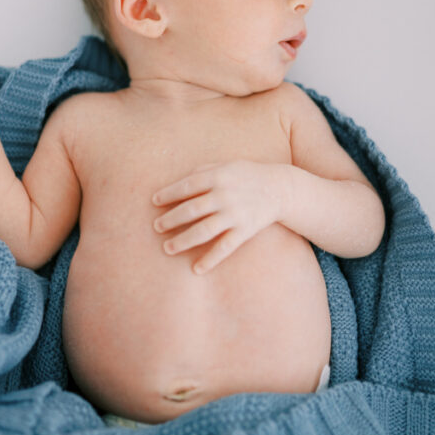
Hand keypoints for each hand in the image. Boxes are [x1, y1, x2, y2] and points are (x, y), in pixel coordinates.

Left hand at [151, 159, 284, 273]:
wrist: (279, 189)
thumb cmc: (246, 176)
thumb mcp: (226, 166)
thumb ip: (203, 172)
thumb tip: (177, 184)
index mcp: (218, 176)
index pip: (187, 186)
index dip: (169, 194)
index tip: (154, 202)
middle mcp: (225, 196)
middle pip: (192, 210)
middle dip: (171, 219)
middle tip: (156, 227)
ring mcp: (235, 214)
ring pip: (205, 231)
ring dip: (184, 241)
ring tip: (167, 248)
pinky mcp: (245, 230)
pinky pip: (225, 247)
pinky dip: (211, 259)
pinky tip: (196, 269)